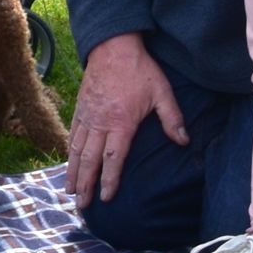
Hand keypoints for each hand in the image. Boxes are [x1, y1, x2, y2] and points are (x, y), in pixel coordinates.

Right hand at [64, 33, 187, 208]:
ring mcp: (87, 116)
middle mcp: (100, 123)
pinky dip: (68, 152)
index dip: (109, 180)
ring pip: (76, 150)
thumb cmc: (140, 70)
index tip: (106, 198)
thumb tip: (184, 141)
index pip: (113, 159)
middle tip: (82, 206)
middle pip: (89, 160)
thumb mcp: (162, 92)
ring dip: (73, 173)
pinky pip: (72, 135)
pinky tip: (68, 163)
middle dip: (85, 185)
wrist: (113, 46)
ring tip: (69, 191)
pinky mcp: (80, 109)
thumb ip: (172, 119)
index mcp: (121, 123)